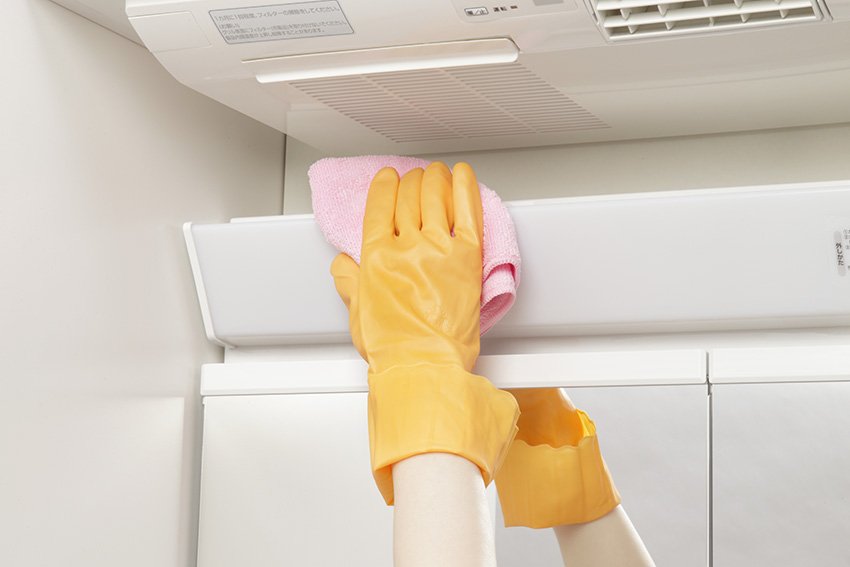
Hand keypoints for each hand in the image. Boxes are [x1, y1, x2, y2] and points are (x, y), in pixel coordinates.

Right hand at [331, 162, 483, 373]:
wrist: (424, 364)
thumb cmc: (393, 346)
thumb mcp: (358, 312)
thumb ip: (349, 282)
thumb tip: (342, 265)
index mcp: (376, 257)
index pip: (379, 206)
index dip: (384, 187)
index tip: (388, 179)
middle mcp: (407, 247)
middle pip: (408, 198)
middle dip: (410, 182)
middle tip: (414, 178)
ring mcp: (439, 249)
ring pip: (436, 198)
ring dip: (434, 179)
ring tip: (436, 173)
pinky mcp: (468, 258)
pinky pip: (469, 212)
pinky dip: (466, 189)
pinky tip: (463, 175)